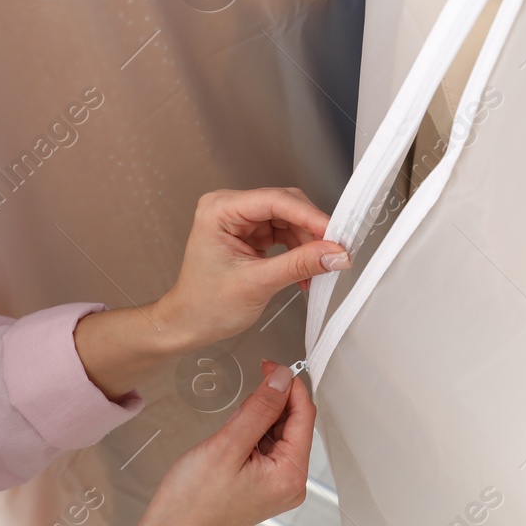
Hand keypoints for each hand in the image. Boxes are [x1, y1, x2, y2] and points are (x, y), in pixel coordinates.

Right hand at [35, 361, 315, 525]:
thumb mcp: (227, 445)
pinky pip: (267, 448)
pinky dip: (253, 434)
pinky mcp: (263, 485)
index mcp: (290, 476)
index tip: (272, 367)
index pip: (305, 417)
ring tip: (230, 431)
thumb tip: (283, 380)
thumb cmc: (191, 502)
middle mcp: (291, 483)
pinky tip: (232, 440)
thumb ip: (260, 408)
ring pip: (280, 434)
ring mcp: (277, 486)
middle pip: (295, 425)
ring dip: (260, 420)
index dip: (290, 386)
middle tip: (244, 399)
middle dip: (272, 405)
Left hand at [153, 188, 349, 349]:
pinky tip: (307, 271)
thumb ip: (299, 265)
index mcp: (220, 210)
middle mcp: (230, 208)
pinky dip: (300, 252)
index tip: (335, 234)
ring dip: (309, 245)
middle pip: (286, 206)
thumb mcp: (257, 284)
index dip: (310, 216)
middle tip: (336, 251)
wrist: (189, 324)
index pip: (275, 201)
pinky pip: (286, 234)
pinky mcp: (252, 235)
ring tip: (320, 269)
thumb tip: (335, 253)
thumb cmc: (204, 305)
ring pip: (290, 221)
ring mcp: (242, 221)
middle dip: (312, 231)